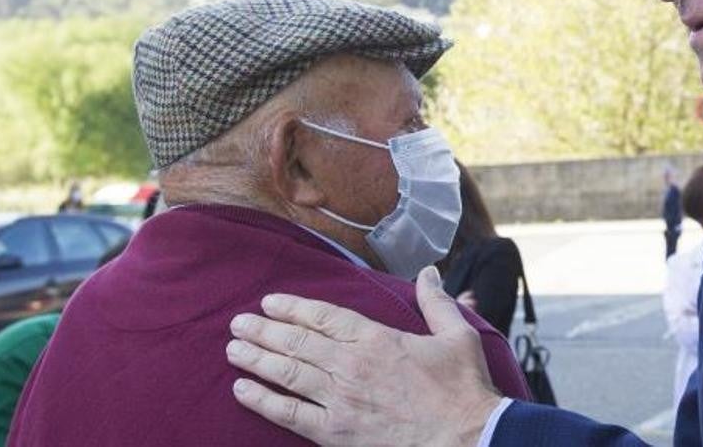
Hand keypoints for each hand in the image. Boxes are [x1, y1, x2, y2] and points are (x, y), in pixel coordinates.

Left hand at [226, 266, 502, 445]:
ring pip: (288, 373)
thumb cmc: (463, 389)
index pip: (324, 317)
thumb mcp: (457, 336)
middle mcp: (352, 366)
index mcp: (377, 339)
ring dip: (257, 359)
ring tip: (233, 349)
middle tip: (237, 323)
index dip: (294, 308)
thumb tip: (429, 272)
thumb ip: (437, 302)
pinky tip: (242, 391)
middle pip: (297, 342)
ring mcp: (341, 400)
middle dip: (264, 330)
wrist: (468, 439)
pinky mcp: (336, 432)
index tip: (270, 301)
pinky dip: (263, 402)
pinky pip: (290, 414)